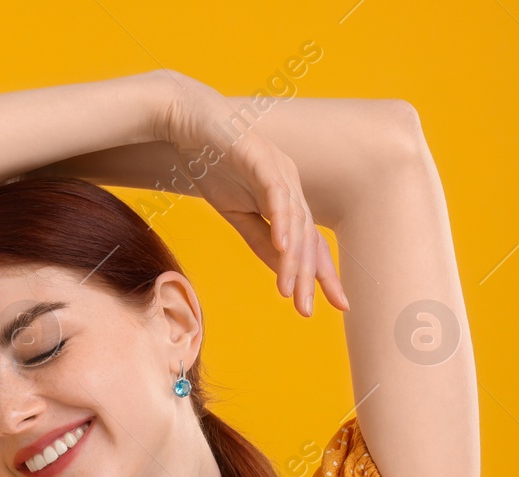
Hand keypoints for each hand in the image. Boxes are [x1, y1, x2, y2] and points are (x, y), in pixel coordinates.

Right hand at [154, 70, 348, 316]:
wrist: (186, 123)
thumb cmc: (211, 163)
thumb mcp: (235, 212)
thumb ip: (259, 238)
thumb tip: (282, 270)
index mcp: (286, 198)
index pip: (309, 242)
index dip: (320, 274)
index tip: (331, 304)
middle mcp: (290, 184)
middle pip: (308, 237)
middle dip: (312, 276)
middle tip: (310, 310)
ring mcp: (279, 170)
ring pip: (295, 222)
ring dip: (294, 259)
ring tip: (292, 291)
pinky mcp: (261, 159)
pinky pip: (276, 195)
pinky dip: (282, 221)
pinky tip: (283, 247)